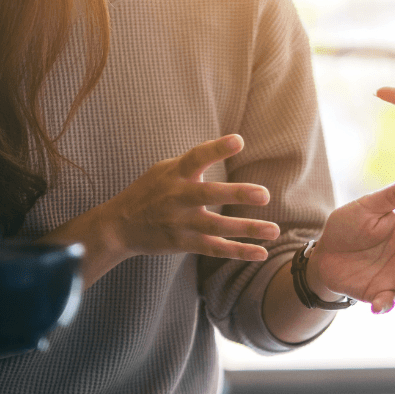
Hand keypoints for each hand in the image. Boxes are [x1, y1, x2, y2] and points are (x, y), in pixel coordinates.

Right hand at [100, 135, 280, 261]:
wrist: (119, 226)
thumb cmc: (149, 192)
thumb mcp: (164, 170)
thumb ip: (192, 163)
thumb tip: (225, 146)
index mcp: (174, 174)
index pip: (196, 158)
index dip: (216, 149)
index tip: (238, 140)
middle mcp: (177, 197)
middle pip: (208, 194)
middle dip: (236, 194)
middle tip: (264, 194)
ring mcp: (180, 223)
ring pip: (217, 226)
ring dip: (247, 229)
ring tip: (275, 230)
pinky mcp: (183, 243)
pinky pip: (215, 248)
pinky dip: (238, 251)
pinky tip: (261, 253)